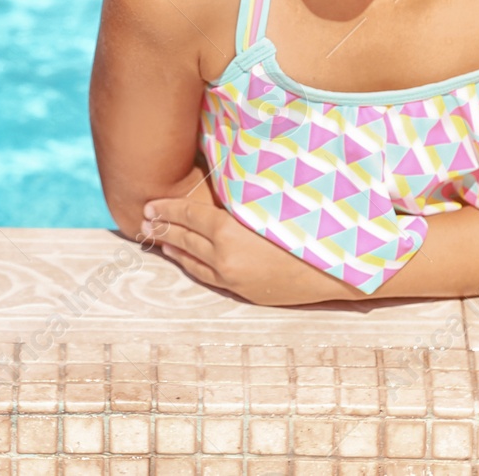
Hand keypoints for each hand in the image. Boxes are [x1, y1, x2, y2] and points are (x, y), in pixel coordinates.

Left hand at [142, 197, 350, 306]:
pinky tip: (183, 259)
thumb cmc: (307, 228)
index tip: (149, 204)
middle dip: (162, 228)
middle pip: (184, 238)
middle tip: (143, 220)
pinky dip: (190, 265)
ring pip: (192, 261)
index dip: (166, 209)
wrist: (335, 269)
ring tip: (156, 238)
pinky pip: (207, 277)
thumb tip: (218, 186)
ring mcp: (232, 278)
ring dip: (172, 248)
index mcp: (229, 231)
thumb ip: (238, 200)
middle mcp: (224, 257)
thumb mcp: (269, 206)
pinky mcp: (243, 292)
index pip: (188, 216)